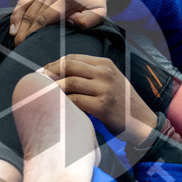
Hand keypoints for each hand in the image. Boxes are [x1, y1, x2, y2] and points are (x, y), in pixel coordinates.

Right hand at [9, 0, 111, 45]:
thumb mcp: (100, 10)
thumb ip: (89, 20)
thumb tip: (71, 22)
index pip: (45, 18)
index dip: (35, 32)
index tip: (30, 46)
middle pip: (32, 16)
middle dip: (25, 33)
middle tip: (21, 50)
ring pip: (26, 10)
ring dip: (19, 27)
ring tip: (16, 43)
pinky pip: (23, 1)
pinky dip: (16, 14)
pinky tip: (12, 28)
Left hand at [39, 54, 156, 143]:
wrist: (143, 122)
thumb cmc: (122, 104)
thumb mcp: (110, 81)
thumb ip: (91, 75)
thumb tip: (60, 74)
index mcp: (105, 64)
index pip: (73, 58)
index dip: (54, 64)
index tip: (41, 73)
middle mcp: (105, 73)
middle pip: (69, 66)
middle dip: (49, 73)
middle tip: (38, 83)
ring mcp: (105, 88)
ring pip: (69, 83)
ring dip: (53, 89)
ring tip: (43, 96)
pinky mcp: (103, 105)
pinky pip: (75, 101)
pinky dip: (63, 103)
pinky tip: (57, 108)